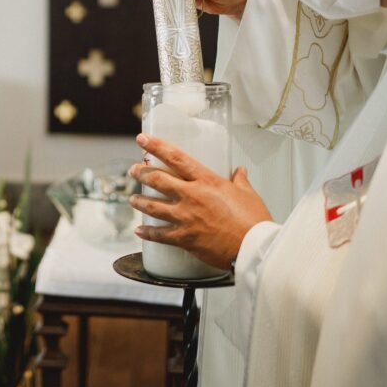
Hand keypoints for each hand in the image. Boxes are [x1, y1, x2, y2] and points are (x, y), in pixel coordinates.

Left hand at [128, 133, 272, 269]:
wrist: (253, 247)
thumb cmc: (253, 221)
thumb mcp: (248, 194)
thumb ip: (240, 181)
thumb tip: (240, 171)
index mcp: (207, 181)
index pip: (176, 158)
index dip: (156, 146)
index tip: (143, 139)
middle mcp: (192, 196)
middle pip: (158, 180)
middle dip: (141, 173)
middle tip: (132, 171)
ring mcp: (186, 217)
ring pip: (153, 207)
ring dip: (139, 202)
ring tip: (132, 199)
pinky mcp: (185, 238)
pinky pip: (159, 235)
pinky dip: (147, 233)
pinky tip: (139, 231)